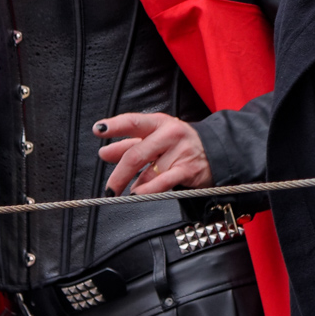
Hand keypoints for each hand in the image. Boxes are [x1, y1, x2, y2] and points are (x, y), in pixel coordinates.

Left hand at [94, 112, 211, 194]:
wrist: (216, 152)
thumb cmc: (179, 144)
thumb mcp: (154, 138)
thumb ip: (128, 145)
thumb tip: (104, 152)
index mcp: (158, 122)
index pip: (133, 122)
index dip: (115, 126)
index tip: (98, 129)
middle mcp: (170, 134)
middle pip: (137, 153)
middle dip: (119, 174)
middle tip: (110, 187)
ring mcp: (180, 151)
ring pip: (149, 172)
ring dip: (136, 185)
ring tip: (132, 191)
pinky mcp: (188, 169)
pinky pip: (164, 182)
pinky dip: (149, 190)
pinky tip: (140, 194)